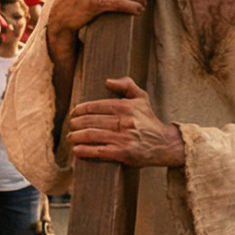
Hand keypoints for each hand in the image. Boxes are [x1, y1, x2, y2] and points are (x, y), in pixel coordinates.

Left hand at [66, 77, 182, 167]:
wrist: (164, 144)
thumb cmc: (149, 121)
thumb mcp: (142, 98)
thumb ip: (127, 85)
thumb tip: (108, 81)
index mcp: (125, 106)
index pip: (95, 106)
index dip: (80, 110)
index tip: (73, 113)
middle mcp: (123, 121)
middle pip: (90, 121)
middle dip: (75, 124)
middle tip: (70, 126)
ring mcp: (122, 138)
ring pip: (92, 135)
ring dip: (76, 137)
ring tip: (71, 138)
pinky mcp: (122, 153)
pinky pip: (99, 151)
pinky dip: (85, 151)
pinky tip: (76, 150)